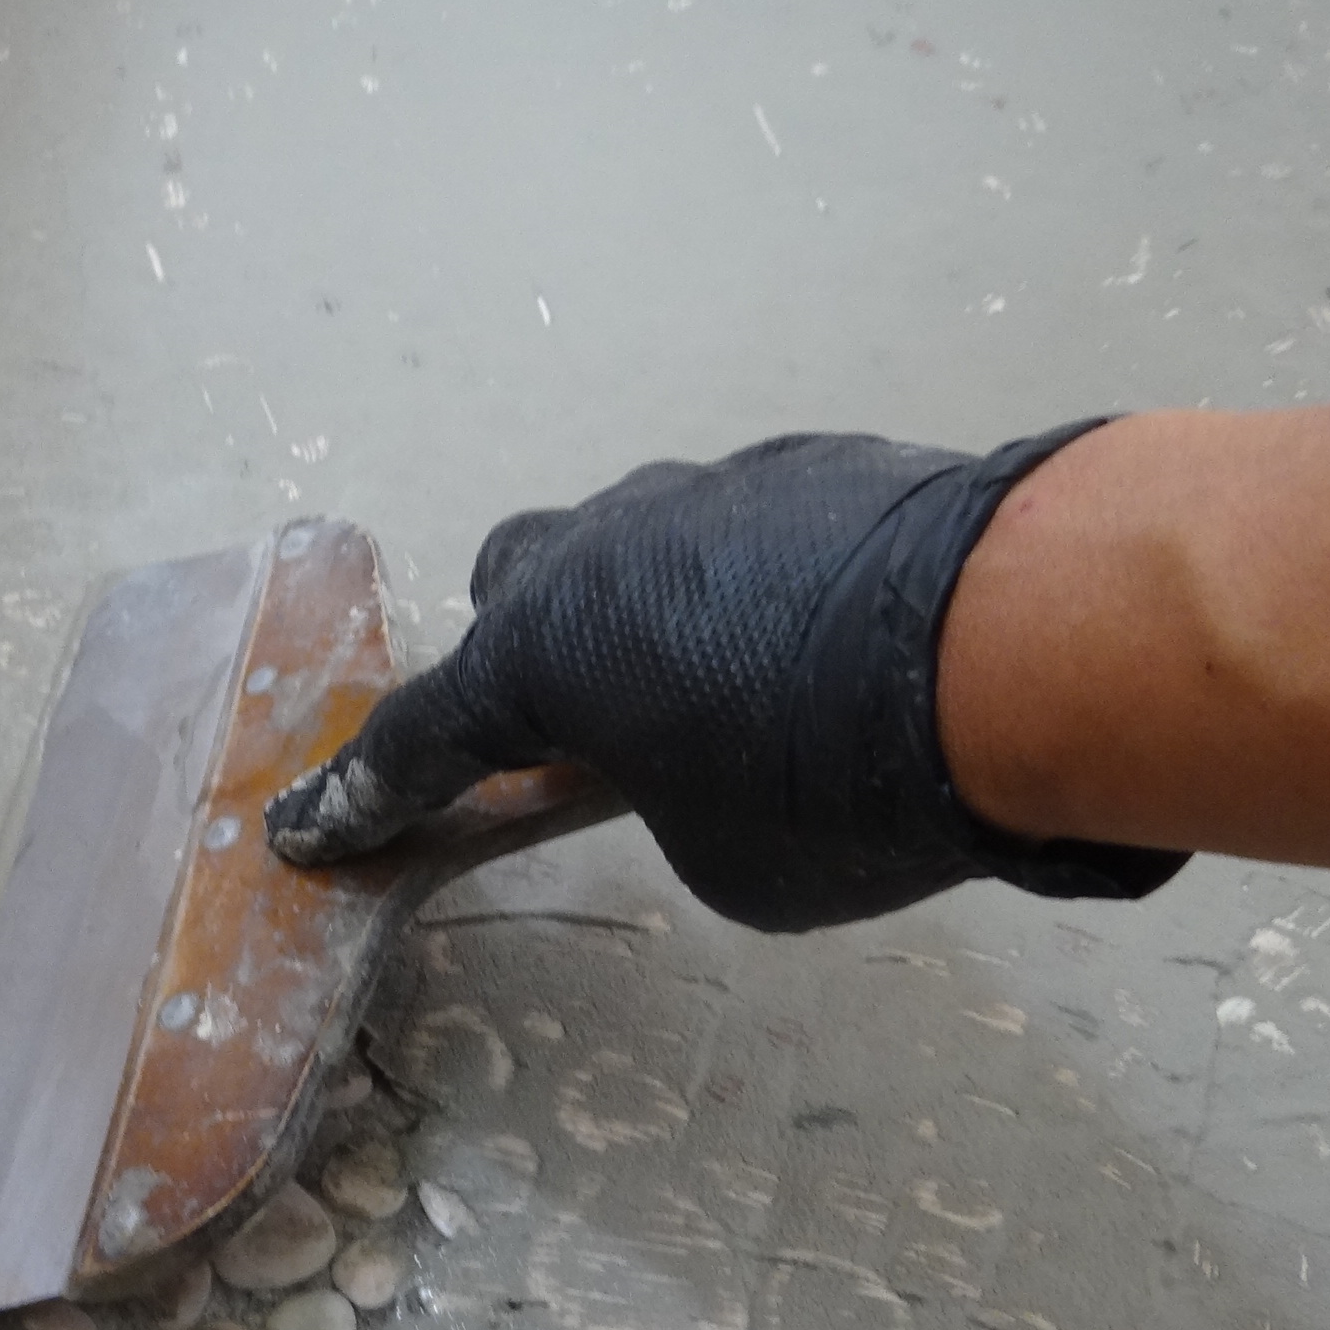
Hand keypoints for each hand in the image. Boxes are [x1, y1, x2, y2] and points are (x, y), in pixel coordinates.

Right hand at [263, 423, 1187, 932]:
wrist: (1022, 640)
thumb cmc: (839, 785)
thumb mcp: (729, 859)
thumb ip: (674, 805)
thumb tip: (704, 763)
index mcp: (548, 648)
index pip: (426, 735)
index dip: (365, 794)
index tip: (307, 829)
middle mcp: (606, 548)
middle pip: (514, 584)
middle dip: (525, 652)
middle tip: (577, 728)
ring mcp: (709, 492)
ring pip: (632, 541)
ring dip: (649, 612)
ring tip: (727, 686)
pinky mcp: (813, 469)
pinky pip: (742, 529)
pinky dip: (751, 589)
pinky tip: (825, 644)